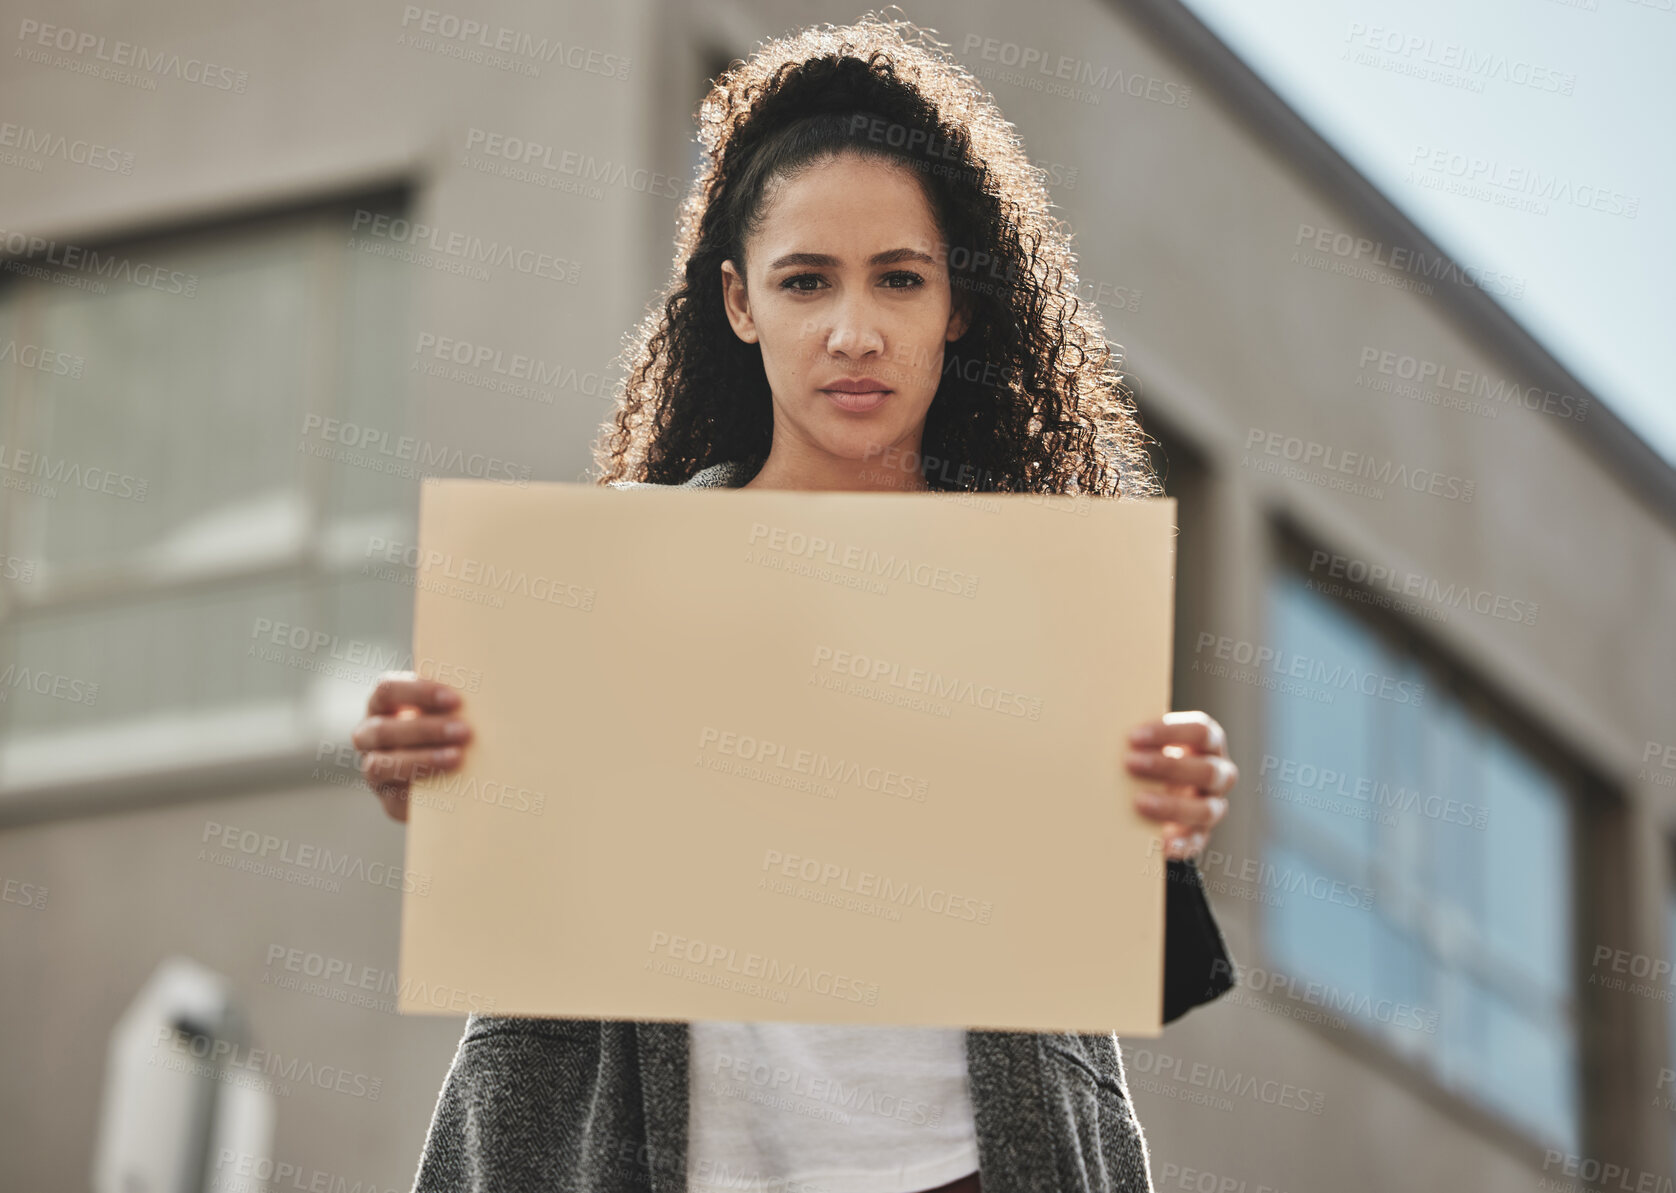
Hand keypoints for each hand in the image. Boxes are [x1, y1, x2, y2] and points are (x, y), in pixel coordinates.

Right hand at [352, 672, 472, 821]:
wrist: (452, 774)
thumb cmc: (451, 727)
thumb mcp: (447, 711)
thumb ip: (451, 703)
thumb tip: (481, 698)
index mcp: (381, 705)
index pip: (387, 690)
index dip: (418, 693)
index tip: (455, 699)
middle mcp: (369, 736)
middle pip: (383, 730)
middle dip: (425, 730)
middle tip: (464, 731)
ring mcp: (373, 768)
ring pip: (380, 764)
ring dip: (421, 759)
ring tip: (458, 757)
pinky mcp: (388, 798)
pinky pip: (396, 796)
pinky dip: (422, 787)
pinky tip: (449, 783)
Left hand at [1124, 711, 1235, 861]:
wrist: (1154, 787)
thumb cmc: (1148, 754)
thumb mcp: (1148, 741)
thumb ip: (1138, 736)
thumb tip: (1102, 730)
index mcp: (1209, 742)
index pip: (1201, 732)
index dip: (1169, 733)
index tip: (1133, 736)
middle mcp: (1220, 773)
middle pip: (1206, 770)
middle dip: (1167, 767)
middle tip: (1129, 762)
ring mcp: (1213, 805)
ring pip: (1206, 809)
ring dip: (1172, 806)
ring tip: (1139, 802)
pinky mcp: (1201, 833)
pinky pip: (1196, 842)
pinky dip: (1178, 843)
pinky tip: (1158, 841)